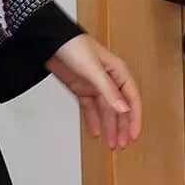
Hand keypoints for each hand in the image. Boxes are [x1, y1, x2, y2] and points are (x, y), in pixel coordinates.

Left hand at [45, 34, 141, 150]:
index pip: (132, 99)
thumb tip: (123, 109)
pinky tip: (96, 132)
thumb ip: (108, 90)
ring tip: (110, 144)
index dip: (134, 118)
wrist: (49, 40)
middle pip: (119, 108)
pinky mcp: (81, 88)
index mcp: (117, 72)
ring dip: (109, 127)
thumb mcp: (93, 69)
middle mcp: (108, 80)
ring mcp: (94, 85)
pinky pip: (90, 108)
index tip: (133, 134)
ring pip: (106, 110)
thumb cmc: (73, 45)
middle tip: (122, 144)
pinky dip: (93, 120)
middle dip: (122, 127)